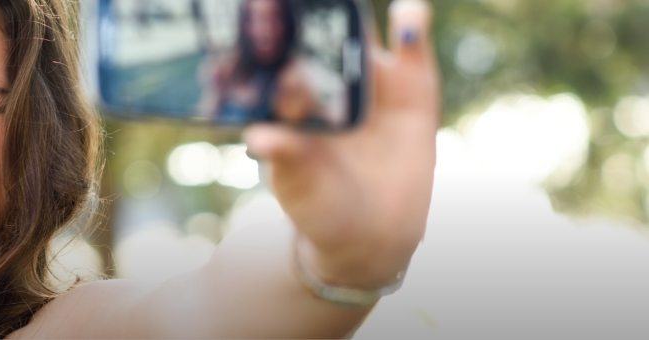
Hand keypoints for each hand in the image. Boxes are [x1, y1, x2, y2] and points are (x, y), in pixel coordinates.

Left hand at [244, 0, 439, 286]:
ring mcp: (368, 78)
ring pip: (361, 32)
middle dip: (306, 12)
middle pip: (318, 32)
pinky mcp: (411, 85)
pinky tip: (409, 15)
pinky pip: (411, 48)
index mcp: (287, 96)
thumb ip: (287, 156)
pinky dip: (412, 27)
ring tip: (348, 0)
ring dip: (354, 11)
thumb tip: (259, 139)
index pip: (275, 55)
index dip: (265, 34)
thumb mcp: (300, 185)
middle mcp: (326, 78)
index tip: (258, 11)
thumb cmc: (318, 205)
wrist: (370, 230)